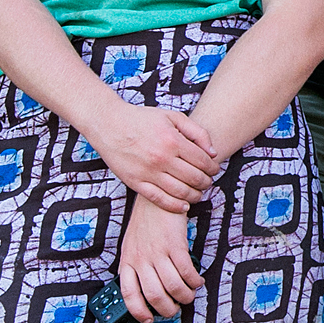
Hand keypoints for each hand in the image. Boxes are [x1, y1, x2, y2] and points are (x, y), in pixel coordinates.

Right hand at [88, 102, 219, 212]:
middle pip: (194, 178)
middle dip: (206, 182)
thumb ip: (197, 132)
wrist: (108, 124)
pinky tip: (184, 206)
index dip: (213, 168)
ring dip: (195, 195)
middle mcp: (162, 158)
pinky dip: (175, 206)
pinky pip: (159, 199)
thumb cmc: (142, 119)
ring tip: (198, 193)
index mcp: (172, 140)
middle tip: (208, 182)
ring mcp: (148, 172)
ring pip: (180, 192)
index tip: (214, 170)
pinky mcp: (136, 182)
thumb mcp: (172, 116)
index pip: (203, 161)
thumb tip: (213, 153)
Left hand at [118, 199, 203, 322]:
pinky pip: (186, 271)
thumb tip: (148, 289)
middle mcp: (141, 258)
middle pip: (154, 295)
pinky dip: (194, 281)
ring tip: (189, 295)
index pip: (129, 294)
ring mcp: (157, 252)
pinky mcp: (175, 245)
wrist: (157, 198)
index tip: (148, 320)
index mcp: (128, 260)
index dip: (139, 311)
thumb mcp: (133, 245)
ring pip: (173, 287)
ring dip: (184, 296)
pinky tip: (197, 280)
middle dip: (168, 309)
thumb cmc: (146, 222)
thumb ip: (137, 265)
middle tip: (176, 309)